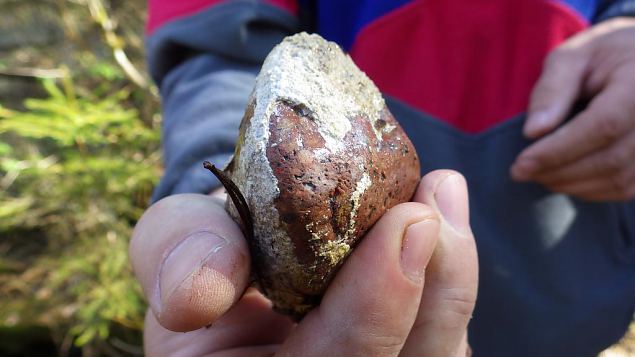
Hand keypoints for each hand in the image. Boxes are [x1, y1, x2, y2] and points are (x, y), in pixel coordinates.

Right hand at [129, 170, 477, 355]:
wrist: (232, 261)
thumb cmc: (204, 256)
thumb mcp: (173, 247)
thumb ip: (176, 258)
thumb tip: (200, 293)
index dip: (371, 315)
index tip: (405, 223)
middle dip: (434, 291)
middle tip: (434, 208)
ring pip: (437, 351)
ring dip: (449, 278)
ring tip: (441, 195)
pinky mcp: (401, 348)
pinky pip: (441, 329)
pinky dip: (449, 275)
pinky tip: (442, 220)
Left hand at [511, 17, 634, 200]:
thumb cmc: (604, 55)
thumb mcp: (572, 57)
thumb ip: (552, 90)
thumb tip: (532, 132)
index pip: (603, 126)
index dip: (558, 150)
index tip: (520, 164)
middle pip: (610, 159)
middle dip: (558, 171)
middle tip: (521, 172)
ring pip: (619, 180)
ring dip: (572, 184)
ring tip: (539, 174)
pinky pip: (628, 188)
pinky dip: (592, 190)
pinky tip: (565, 179)